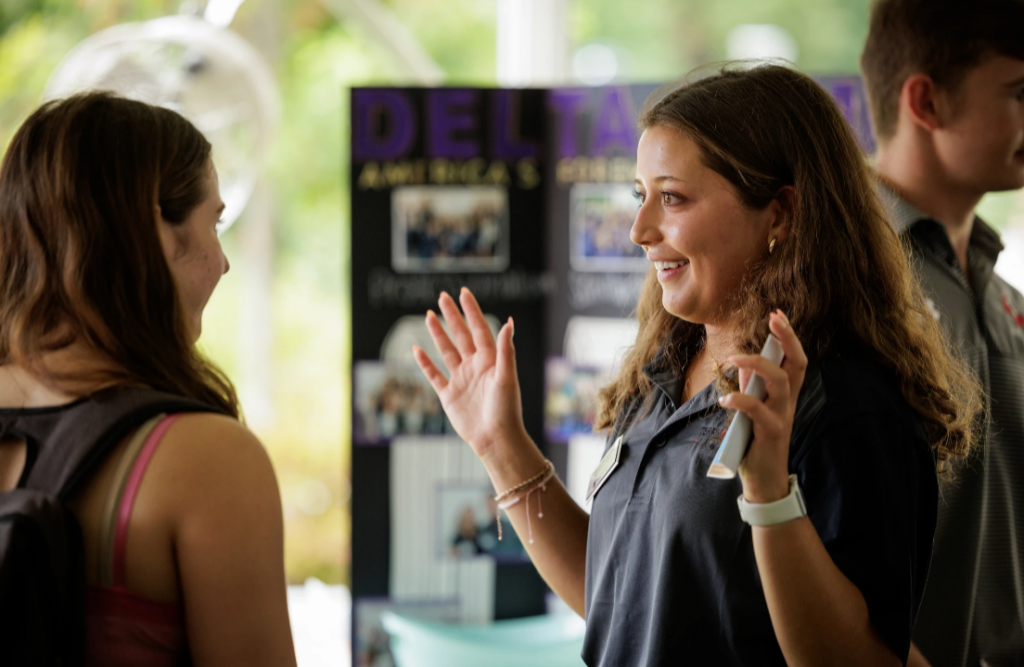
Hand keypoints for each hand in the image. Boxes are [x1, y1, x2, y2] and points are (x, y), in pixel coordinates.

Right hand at [413, 288, 525, 459]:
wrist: (495, 439)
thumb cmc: (506, 409)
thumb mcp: (507, 376)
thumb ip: (505, 350)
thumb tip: (509, 322)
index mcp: (489, 360)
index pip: (479, 329)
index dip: (471, 311)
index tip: (463, 293)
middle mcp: (474, 367)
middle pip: (460, 335)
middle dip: (452, 315)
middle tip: (442, 296)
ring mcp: (460, 380)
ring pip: (446, 351)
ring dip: (438, 333)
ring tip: (429, 315)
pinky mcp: (449, 396)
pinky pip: (434, 375)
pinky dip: (425, 363)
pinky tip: (416, 350)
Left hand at [719, 310, 808, 503]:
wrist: (764, 479)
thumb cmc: (756, 441)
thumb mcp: (753, 408)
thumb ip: (752, 386)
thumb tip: (744, 361)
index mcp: (786, 395)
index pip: (794, 359)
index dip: (789, 337)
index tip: (777, 315)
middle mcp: (789, 402)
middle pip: (797, 364)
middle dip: (787, 338)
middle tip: (773, 319)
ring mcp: (782, 417)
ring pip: (781, 382)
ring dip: (757, 364)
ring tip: (734, 357)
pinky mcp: (771, 433)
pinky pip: (758, 411)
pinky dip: (740, 402)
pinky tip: (725, 400)